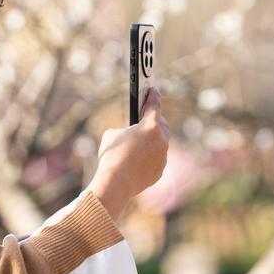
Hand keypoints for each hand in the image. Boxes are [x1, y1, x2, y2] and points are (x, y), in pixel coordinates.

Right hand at [87, 87, 169, 219]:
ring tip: (141, 140)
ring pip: (161, 143)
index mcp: (150, 126)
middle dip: (154, 121)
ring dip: (153, 140)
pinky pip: (157, 158)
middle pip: (162, 125)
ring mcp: (162, 156)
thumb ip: (125, 129)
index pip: (154, 105)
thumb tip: (129, 133)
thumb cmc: (111, 156)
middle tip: (146, 118)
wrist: (115, 183)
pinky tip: (140, 158)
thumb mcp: (112, 134)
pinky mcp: (160, 169)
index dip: (153, 96)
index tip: (153, 90)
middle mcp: (161, 140)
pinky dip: (150, 156)